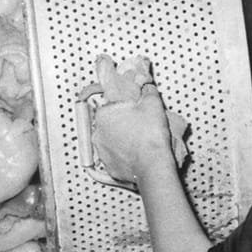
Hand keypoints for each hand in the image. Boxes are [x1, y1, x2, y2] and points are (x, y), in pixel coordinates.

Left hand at [90, 55, 190, 183]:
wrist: (153, 166)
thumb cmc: (151, 135)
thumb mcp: (153, 104)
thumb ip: (147, 90)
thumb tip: (145, 86)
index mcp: (104, 113)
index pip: (108, 103)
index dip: (121, 104)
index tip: (128, 107)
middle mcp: (98, 132)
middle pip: (109, 122)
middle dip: (121, 121)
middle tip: (138, 123)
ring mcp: (101, 150)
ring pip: (110, 139)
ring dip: (121, 138)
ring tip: (138, 139)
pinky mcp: (108, 165)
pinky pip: (114, 156)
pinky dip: (122, 154)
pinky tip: (135, 153)